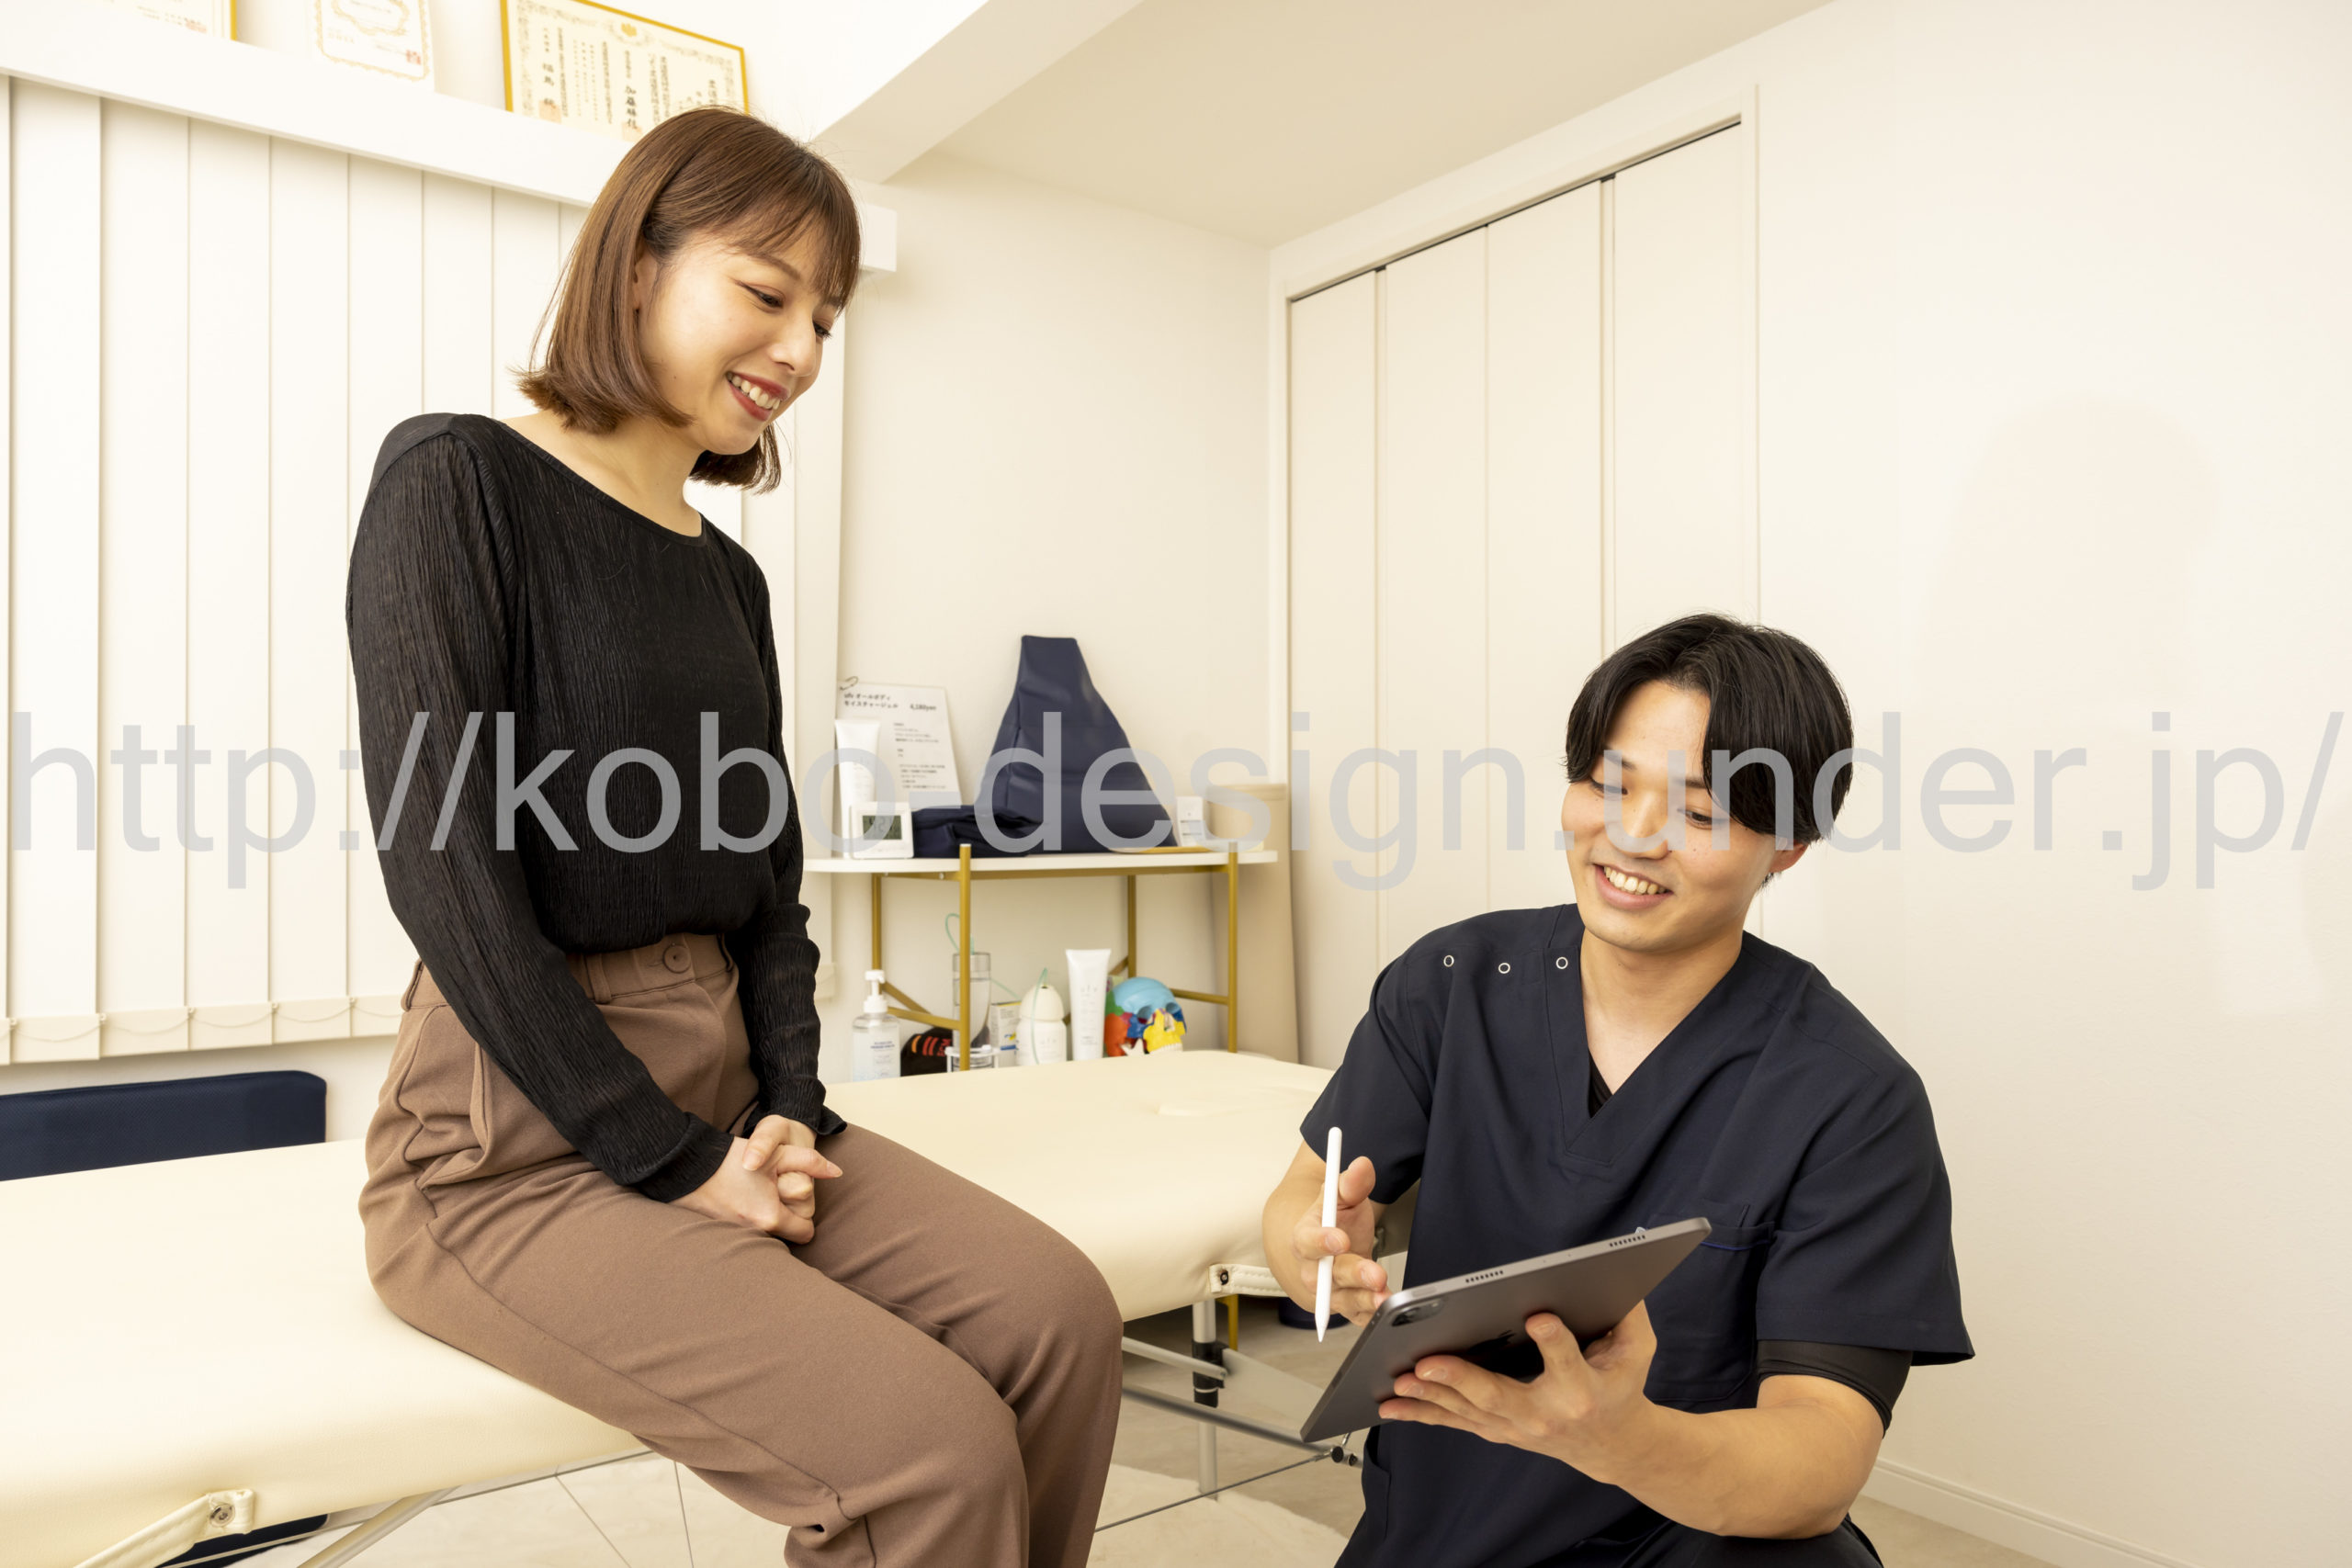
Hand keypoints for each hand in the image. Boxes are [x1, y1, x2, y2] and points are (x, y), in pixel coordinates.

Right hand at [670, 1116, 840, 1242]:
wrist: (686, 1166)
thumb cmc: (733, 1160)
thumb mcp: (778, 1153)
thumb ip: (811, 1162)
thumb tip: (838, 1172)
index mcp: (771, 1218)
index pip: (806, 1233)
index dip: (805, 1215)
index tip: (794, 1198)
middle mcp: (754, 1234)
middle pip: (786, 1236)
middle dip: (787, 1219)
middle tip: (776, 1194)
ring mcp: (735, 1237)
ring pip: (766, 1236)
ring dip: (767, 1220)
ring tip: (757, 1196)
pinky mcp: (719, 1235)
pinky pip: (746, 1236)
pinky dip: (748, 1222)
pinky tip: (740, 1202)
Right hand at [1288, 1155, 1388, 1323]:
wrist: (1334, 1245)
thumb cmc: (1335, 1220)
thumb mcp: (1341, 1197)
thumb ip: (1351, 1183)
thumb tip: (1362, 1165)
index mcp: (1305, 1238)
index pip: (1309, 1241)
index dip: (1323, 1242)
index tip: (1340, 1239)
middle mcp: (1314, 1271)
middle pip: (1329, 1277)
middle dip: (1353, 1276)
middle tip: (1374, 1274)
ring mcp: (1331, 1292)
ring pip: (1345, 1301)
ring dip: (1365, 1301)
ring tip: (1385, 1297)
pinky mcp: (1348, 1306)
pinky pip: (1359, 1317)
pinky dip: (1373, 1316)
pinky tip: (1389, 1310)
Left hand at [1379, 1300, 1661, 1482]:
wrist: (1612, 1444)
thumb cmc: (1621, 1385)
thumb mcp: (1638, 1349)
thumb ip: (1629, 1314)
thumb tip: (1616, 1274)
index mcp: (1584, 1388)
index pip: (1568, 1362)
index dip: (1555, 1341)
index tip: (1539, 1316)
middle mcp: (1546, 1413)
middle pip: (1500, 1395)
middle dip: (1462, 1379)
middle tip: (1427, 1361)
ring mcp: (1518, 1428)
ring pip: (1469, 1412)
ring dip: (1431, 1396)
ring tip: (1398, 1379)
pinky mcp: (1498, 1431)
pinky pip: (1456, 1422)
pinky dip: (1423, 1413)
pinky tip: (1391, 1404)